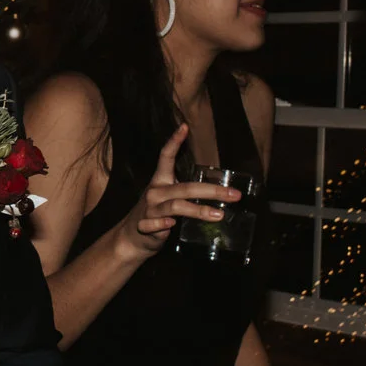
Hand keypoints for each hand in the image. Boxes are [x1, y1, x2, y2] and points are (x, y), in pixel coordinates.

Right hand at [114, 126, 241, 261]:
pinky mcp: (144, 226)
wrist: (131, 238)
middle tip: (234, 195)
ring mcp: (149, 209)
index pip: (165, 157)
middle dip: (212, 190)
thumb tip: (218, 190)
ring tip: (219, 214)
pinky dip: (163, 224)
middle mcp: (155, 192)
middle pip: (184, 188)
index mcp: (160, 181)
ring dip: (198, 210)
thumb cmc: (156, 214)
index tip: (185, 127)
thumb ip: (185, 192)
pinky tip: (172, 225)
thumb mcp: (167, 197)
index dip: (174, 141)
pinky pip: (154, 224)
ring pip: (175, 206)